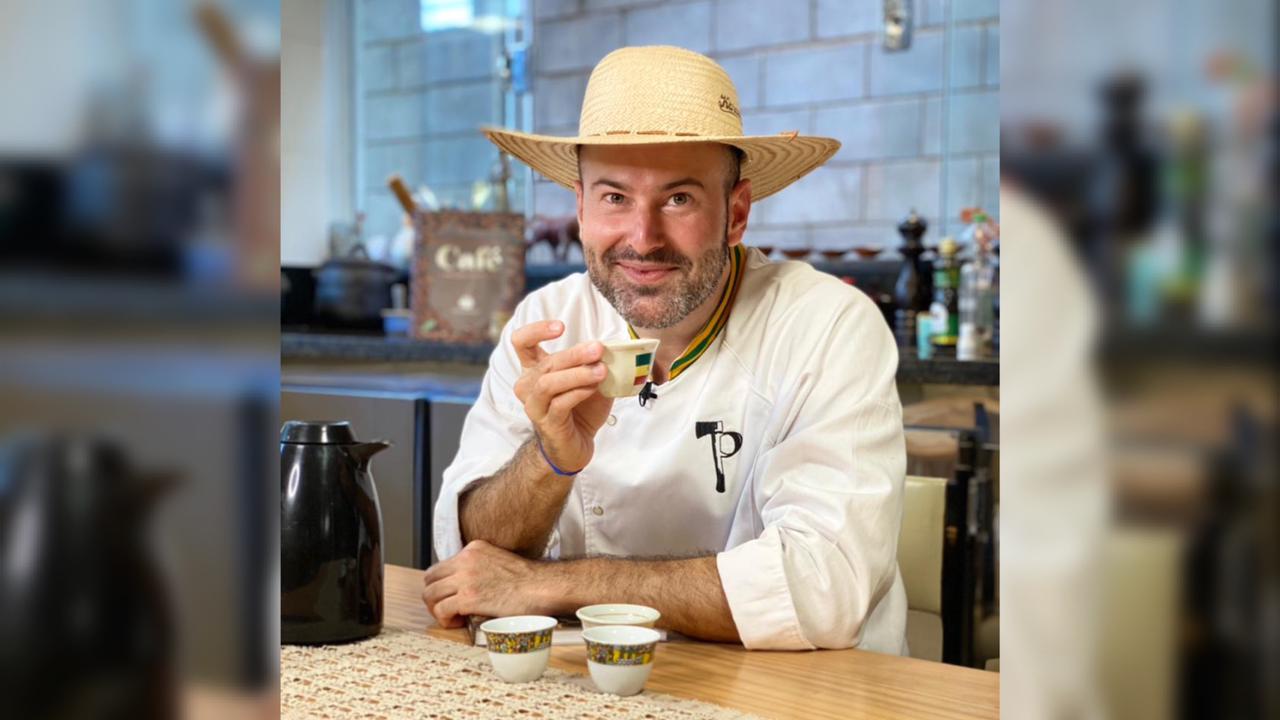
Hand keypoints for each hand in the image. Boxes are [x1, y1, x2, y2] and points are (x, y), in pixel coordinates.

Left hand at [421, 540, 551, 627]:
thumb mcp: (499, 561)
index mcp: (474, 549)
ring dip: (437, 609)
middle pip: (430, 579)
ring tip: (452, 617)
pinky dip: (445, 619)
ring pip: (430, 594)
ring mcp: (466, 578)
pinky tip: (458, 623)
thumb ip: (481, 567)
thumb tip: (472, 585)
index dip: (442, 585)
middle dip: (434, 596)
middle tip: (446, 608)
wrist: (542, 587)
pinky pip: (441, 609)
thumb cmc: (529, 580)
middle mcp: (466, 560)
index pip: (442, 566)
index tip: (451, 596)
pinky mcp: (468, 597)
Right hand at [511, 320, 612, 472]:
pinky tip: (594, 388)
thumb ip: (595, 363)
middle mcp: (528, 385)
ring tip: (600, 370)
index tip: (560, 327)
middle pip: (545, 363)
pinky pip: (559, 404)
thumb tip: (614, 345)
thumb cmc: (580, 410)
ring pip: (548, 383)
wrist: (574, 447)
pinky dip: (578, 393)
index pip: (522, 342)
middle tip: (598, 348)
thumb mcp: (588, 381)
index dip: (536, 330)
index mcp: (534, 369)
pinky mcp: (547, 423)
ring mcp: (535, 405)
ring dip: (576, 374)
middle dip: (574, 354)